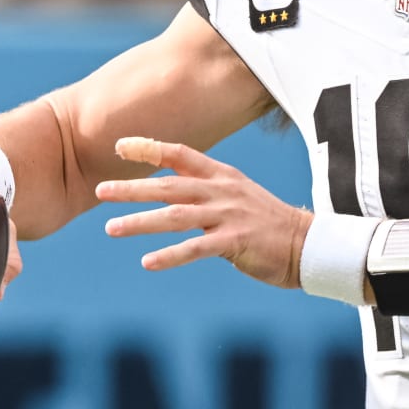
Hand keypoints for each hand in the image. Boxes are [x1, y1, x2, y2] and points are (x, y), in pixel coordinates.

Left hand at [97, 137, 310, 289]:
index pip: (180, 154)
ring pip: (175, 216)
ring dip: (140, 222)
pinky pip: (196, 248)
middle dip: (132, 188)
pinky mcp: (235, 241)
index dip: (149, 148)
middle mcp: (222, 191)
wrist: (308, 245)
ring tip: (111, 228)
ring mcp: (229, 216)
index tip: (120, 146)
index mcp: (222, 176)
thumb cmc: (268, 224)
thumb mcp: (238, 197)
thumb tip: (172, 193)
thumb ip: (206, 192)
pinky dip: (170, 256)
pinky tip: (148, 262)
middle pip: (169, 186)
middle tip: (100, 190)